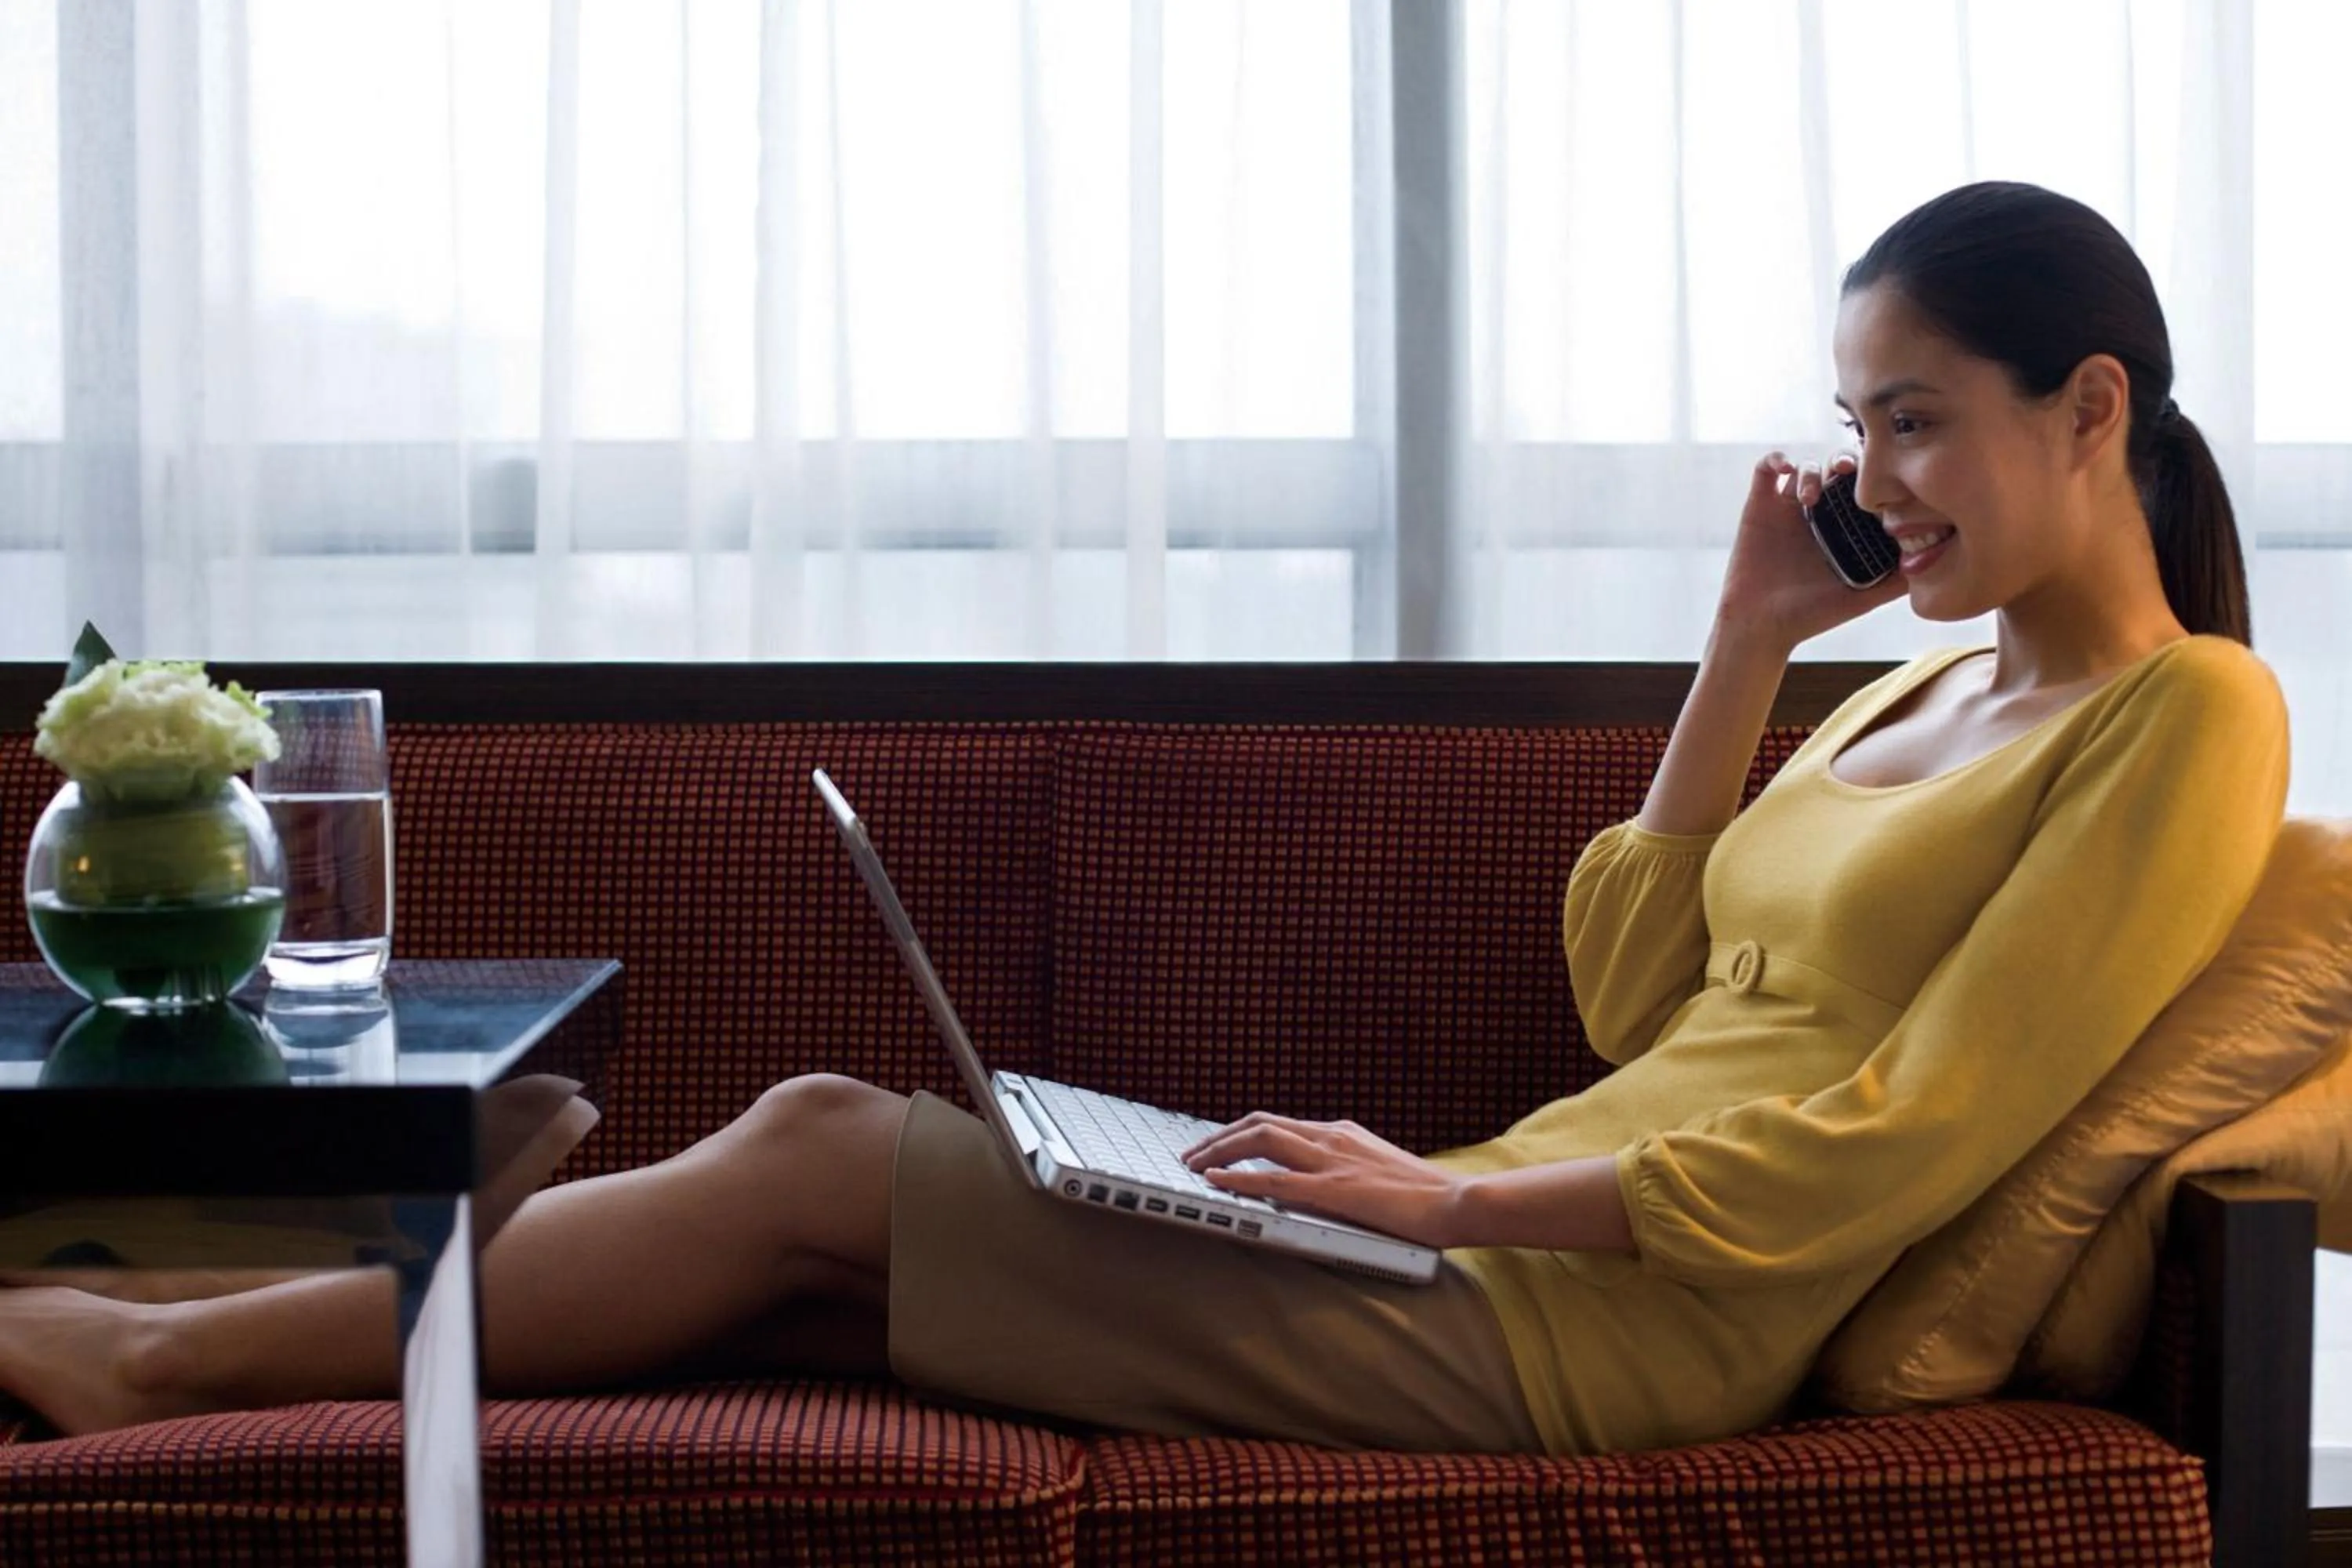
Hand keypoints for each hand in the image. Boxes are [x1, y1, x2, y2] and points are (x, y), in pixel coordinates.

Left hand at [1180, 1112, 1464, 1248]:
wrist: (1457, 1201)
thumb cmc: (1423, 1195)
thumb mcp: (1376, 1170)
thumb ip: (1344, 1169)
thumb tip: (1314, 1184)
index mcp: (1340, 1131)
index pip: (1277, 1123)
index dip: (1240, 1132)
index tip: (1216, 1144)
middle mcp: (1331, 1136)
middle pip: (1259, 1123)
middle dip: (1218, 1136)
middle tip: (1191, 1153)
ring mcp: (1331, 1160)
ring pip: (1259, 1141)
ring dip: (1218, 1150)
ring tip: (1191, 1162)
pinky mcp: (1334, 1190)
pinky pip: (1274, 1179)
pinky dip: (1238, 1177)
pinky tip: (1214, 1180)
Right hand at [1715, 450, 1907, 652]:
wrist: (1763, 627)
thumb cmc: (1811, 617)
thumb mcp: (1863, 598)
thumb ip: (1896, 581)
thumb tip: (1935, 560)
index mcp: (1843, 529)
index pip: (1864, 488)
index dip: (1873, 476)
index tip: (1880, 482)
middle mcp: (1818, 514)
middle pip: (1837, 468)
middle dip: (1846, 461)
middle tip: (1849, 471)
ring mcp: (1787, 509)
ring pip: (1806, 465)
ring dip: (1813, 470)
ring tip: (1811, 496)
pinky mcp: (1759, 506)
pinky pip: (1766, 470)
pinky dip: (1776, 459)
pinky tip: (1785, 470)